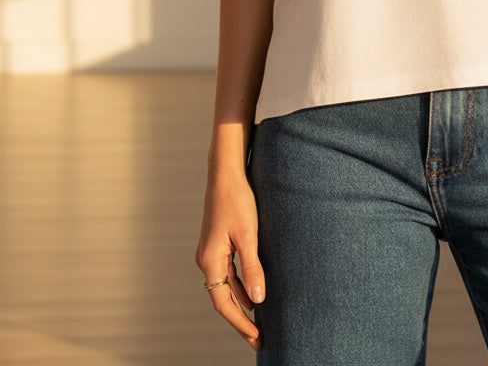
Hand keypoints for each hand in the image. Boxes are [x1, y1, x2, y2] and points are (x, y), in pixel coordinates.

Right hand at [195, 168, 265, 349]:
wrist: (226, 173)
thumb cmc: (237, 201)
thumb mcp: (248, 236)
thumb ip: (253, 269)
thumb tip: (257, 301)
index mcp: (211, 261)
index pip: (224, 303)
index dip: (240, 323)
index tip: (256, 338)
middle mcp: (206, 260)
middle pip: (223, 298)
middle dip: (240, 318)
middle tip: (258, 337)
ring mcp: (211, 251)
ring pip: (226, 286)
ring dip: (241, 302)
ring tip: (258, 320)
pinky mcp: (218, 243)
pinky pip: (228, 273)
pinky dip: (240, 285)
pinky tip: (253, 292)